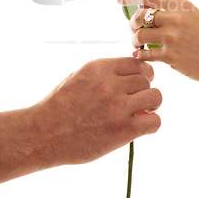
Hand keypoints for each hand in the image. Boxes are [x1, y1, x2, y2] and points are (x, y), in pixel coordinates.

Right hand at [33, 57, 161, 166]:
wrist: (43, 134)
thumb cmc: (59, 107)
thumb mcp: (79, 76)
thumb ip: (105, 74)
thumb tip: (129, 74)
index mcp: (99, 68)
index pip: (137, 63)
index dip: (141, 74)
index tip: (138, 83)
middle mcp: (110, 84)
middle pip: (147, 79)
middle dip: (145, 89)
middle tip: (137, 101)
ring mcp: (117, 107)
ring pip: (155, 96)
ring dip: (151, 105)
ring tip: (141, 113)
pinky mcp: (122, 130)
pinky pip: (154, 122)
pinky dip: (151, 124)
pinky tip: (140, 127)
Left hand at [118, 0, 198, 88]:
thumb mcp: (196, 16)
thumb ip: (174, 12)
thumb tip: (147, 11)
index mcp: (182, 4)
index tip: (120, 1)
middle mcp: (176, 17)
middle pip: (139, 16)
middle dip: (132, 23)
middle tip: (134, 30)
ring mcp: (172, 37)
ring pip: (139, 35)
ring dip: (135, 40)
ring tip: (138, 44)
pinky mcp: (171, 56)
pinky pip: (145, 53)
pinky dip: (141, 55)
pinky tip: (142, 56)